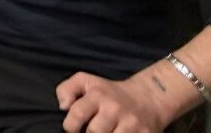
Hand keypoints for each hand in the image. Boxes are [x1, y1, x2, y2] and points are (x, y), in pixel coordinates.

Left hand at [56, 69, 174, 132]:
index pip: (77, 113)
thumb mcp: (85, 81)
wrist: (147, 98)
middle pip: (94, 131)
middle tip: (89, 132)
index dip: (70, 126)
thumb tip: (63, 107)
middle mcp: (115, 108)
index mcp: (98, 95)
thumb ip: (66, 90)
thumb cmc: (109, 92)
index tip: (72, 129)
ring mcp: (132, 123)